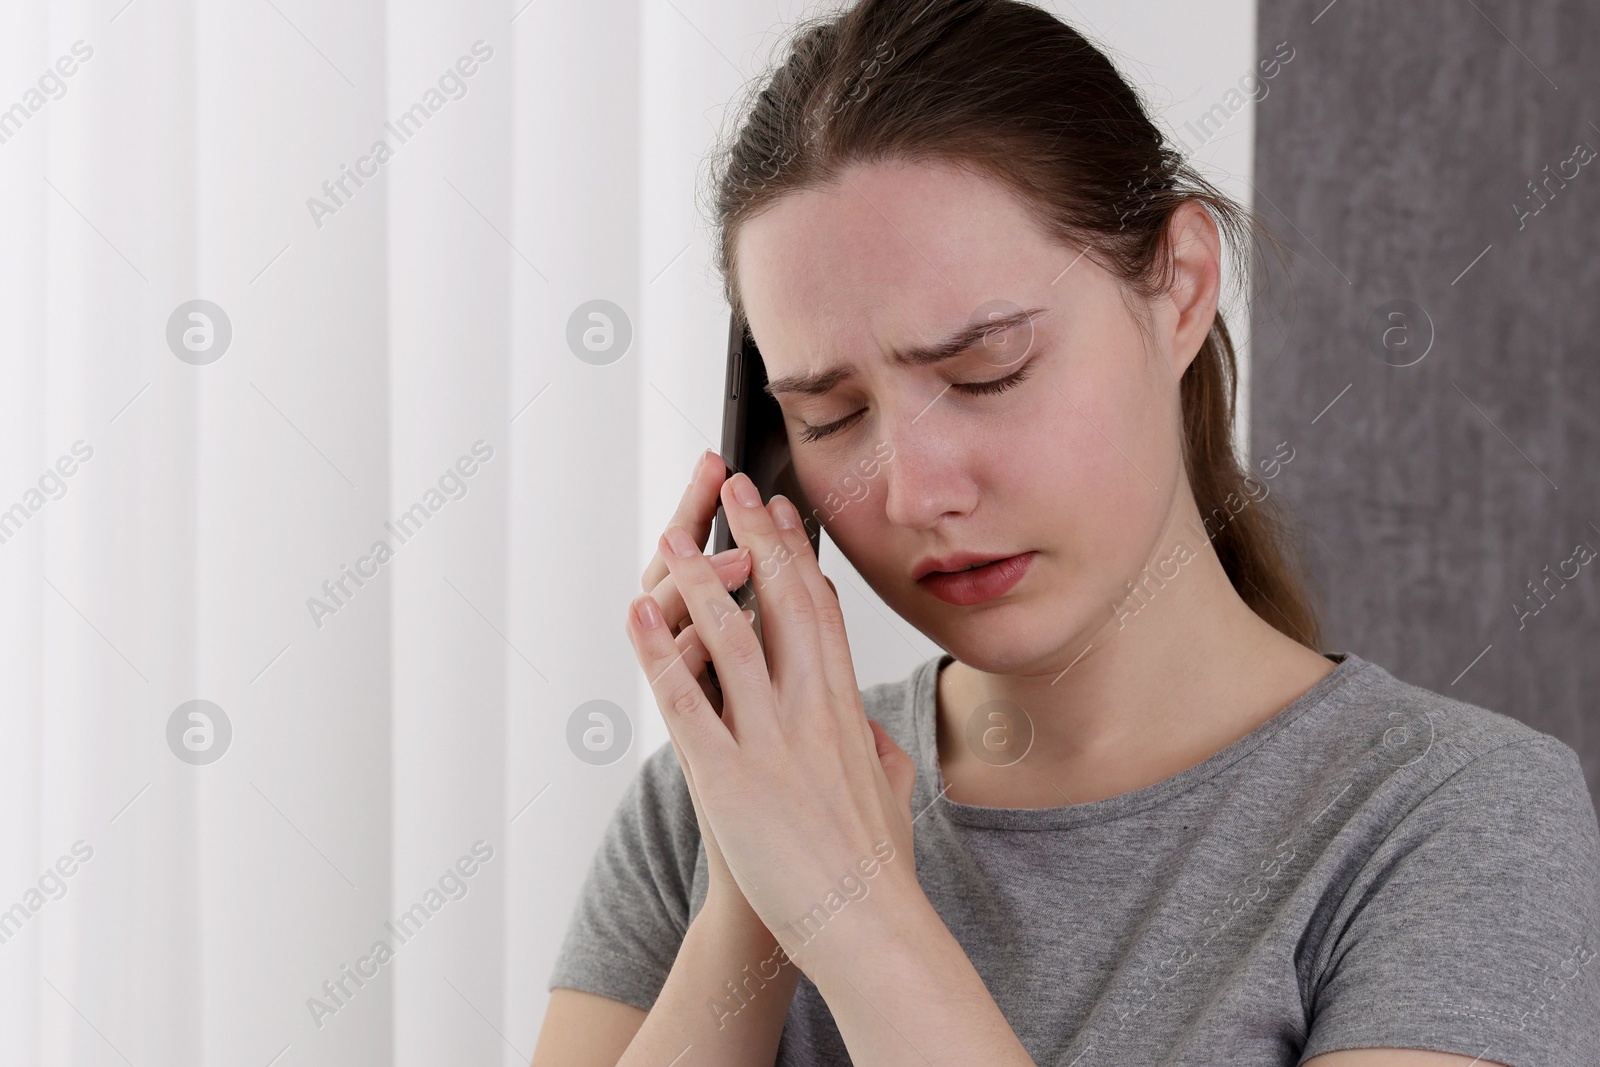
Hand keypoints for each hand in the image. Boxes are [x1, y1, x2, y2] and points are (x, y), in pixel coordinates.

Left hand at [625, 469, 920, 969]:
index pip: (821, 612)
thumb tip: (871, 731)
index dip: (799, 556)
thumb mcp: (891, 795)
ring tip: (674, 535)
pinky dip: (656, 653)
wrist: (867, 926)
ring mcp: (769, 742)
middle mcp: (812, 712)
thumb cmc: (877, 869)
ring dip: (698, 579)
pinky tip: (636, 615)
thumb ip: (880, 753)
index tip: (785, 515)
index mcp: (845, 712)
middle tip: (732, 487)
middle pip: (780, 604)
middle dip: (754, 538)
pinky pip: (684, 703)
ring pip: (730, 637)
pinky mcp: (729, 778)